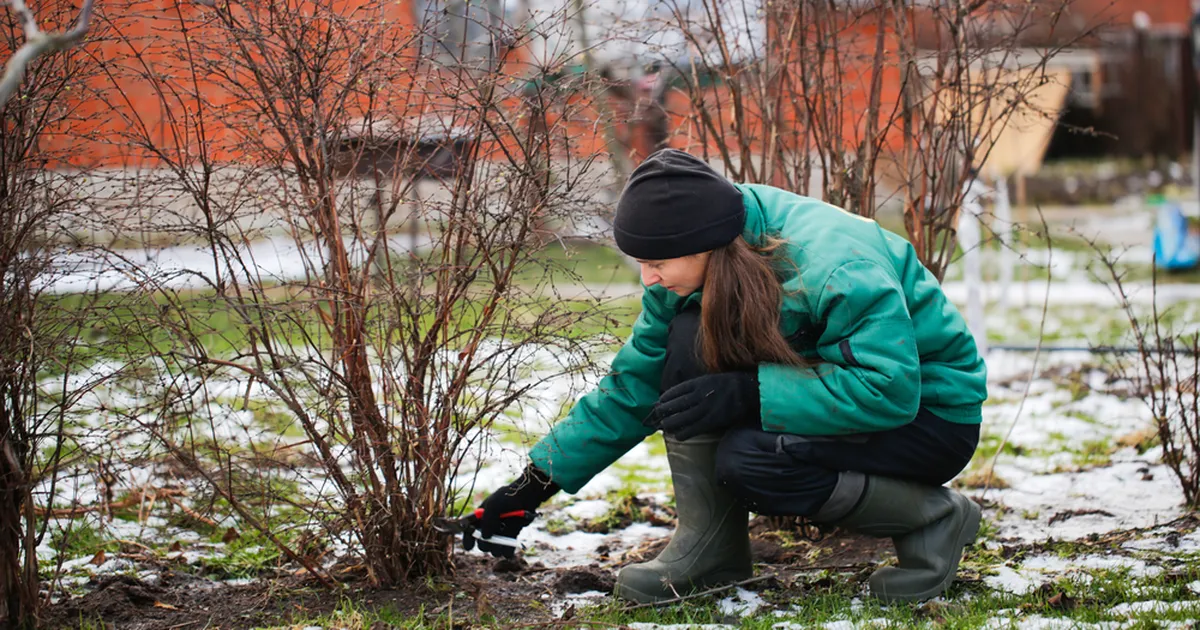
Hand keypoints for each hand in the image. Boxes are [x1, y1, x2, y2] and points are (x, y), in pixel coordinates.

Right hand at [464, 464, 558, 557]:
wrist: (526, 498)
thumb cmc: (507, 498)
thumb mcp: (494, 505)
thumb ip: (488, 520)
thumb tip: (485, 537)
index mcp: (480, 519)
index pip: (469, 532)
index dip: (468, 540)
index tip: (469, 546)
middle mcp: (489, 528)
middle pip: (482, 544)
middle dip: (485, 544)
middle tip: (491, 539)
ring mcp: (500, 534)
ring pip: (494, 551)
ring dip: (497, 549)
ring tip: (503, 540)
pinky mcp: (511, 538)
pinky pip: (507, 552)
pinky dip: (508, 550)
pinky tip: (510, 544)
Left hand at [644, 372, 759, 440]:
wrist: (747, 389)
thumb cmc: (727, 384)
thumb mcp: (708, 379)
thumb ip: (694, 387)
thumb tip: (678, 397)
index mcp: (697, 383)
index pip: (673, 392)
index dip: (664, 399)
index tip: (658, 403)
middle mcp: (698, 395)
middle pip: (674, 406)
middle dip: (663, 412)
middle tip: (657, 417)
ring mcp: (704, 408)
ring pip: (680, 419)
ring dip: (670, 424)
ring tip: (665, 426)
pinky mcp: (711, 420)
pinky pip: (692, 429)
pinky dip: (683, 433)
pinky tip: (678, 435)